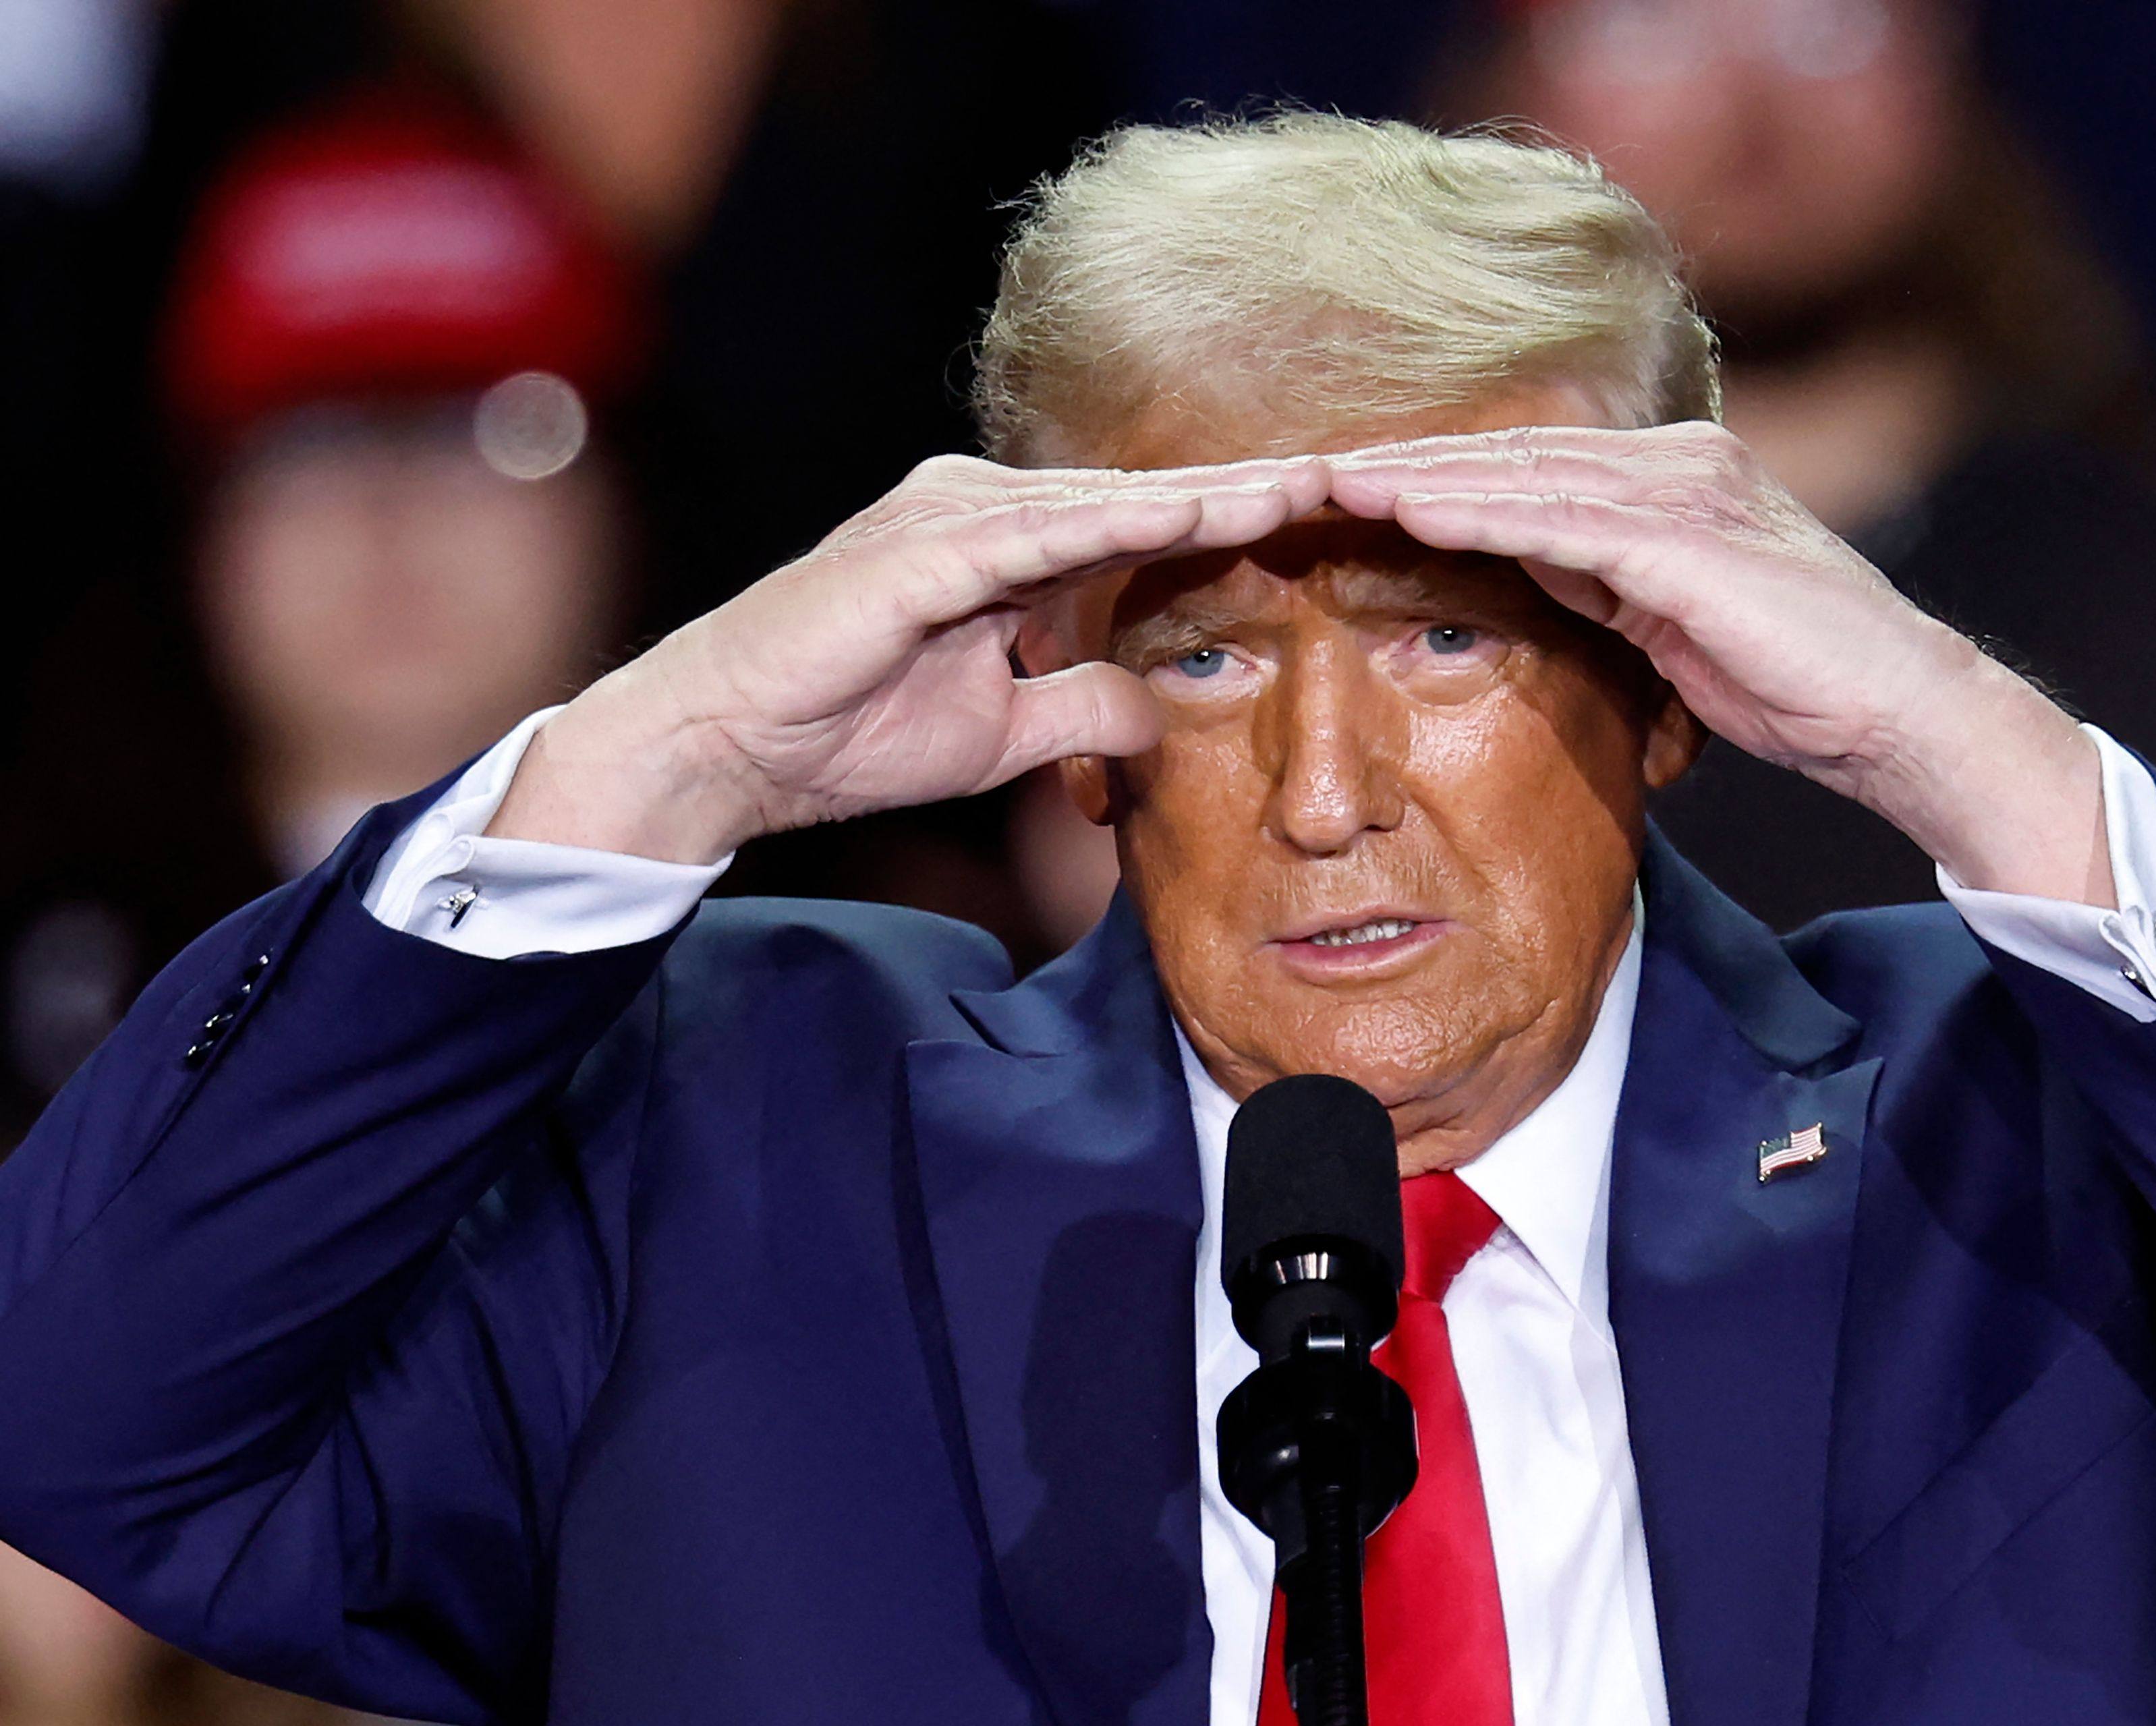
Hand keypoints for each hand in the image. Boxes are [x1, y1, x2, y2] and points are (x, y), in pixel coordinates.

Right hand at [492, 453, 1332, 862]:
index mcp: (1003, 542)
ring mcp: (949, 517)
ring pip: (1109, 500)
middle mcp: (981, 507)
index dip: (1238, 521)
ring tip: (1313, 486)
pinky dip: (1131, 522)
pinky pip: (1046, 534)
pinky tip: (1209, 515)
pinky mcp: (921, 552)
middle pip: (1142, 495)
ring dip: (1213, 494)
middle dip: (1249, 489)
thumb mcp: (1000, 732)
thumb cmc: (846, 733)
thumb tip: (1157, 707)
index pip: (1143, 526)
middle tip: (1359, 475)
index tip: (1332, 522)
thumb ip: (1080, 706)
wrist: (726, 751)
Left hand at [1323, 422, 2109, 904]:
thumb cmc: (1793, 681)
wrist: (1900, 714)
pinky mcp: (1691, 543)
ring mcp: (1687, 494)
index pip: (1525, 468)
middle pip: (1509, 457)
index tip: (1341, 487)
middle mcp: (1676, 465)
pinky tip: (1405, 510)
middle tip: (1301, 467)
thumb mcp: (1668, 622)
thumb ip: (1601, 579)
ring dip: (1417, 477)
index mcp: (1670, 479)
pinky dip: (1477, 512)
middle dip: (1402, 461)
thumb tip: (1522, 561)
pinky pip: (1561, 520)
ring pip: (1522, 475)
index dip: (1429, 474)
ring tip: (1323, 479)